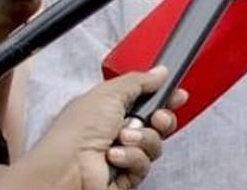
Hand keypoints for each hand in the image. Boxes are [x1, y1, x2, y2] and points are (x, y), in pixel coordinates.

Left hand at [6, 67, 184, 189]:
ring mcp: (123, 153)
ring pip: (154, 144)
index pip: (145, 100)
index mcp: (110, 107)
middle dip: (160, 119)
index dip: (164, 98)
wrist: (69, 165)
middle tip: (154, 118)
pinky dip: (132, 159)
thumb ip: (138, 81)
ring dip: (141, 139)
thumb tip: (159, 72)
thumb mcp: (109, 93)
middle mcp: (117, 130)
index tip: (177, 96)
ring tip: (122, 138)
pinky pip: (144, 164)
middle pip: (157, 124)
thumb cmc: (77, 129)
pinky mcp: (126, 174)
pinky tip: (115, 157)